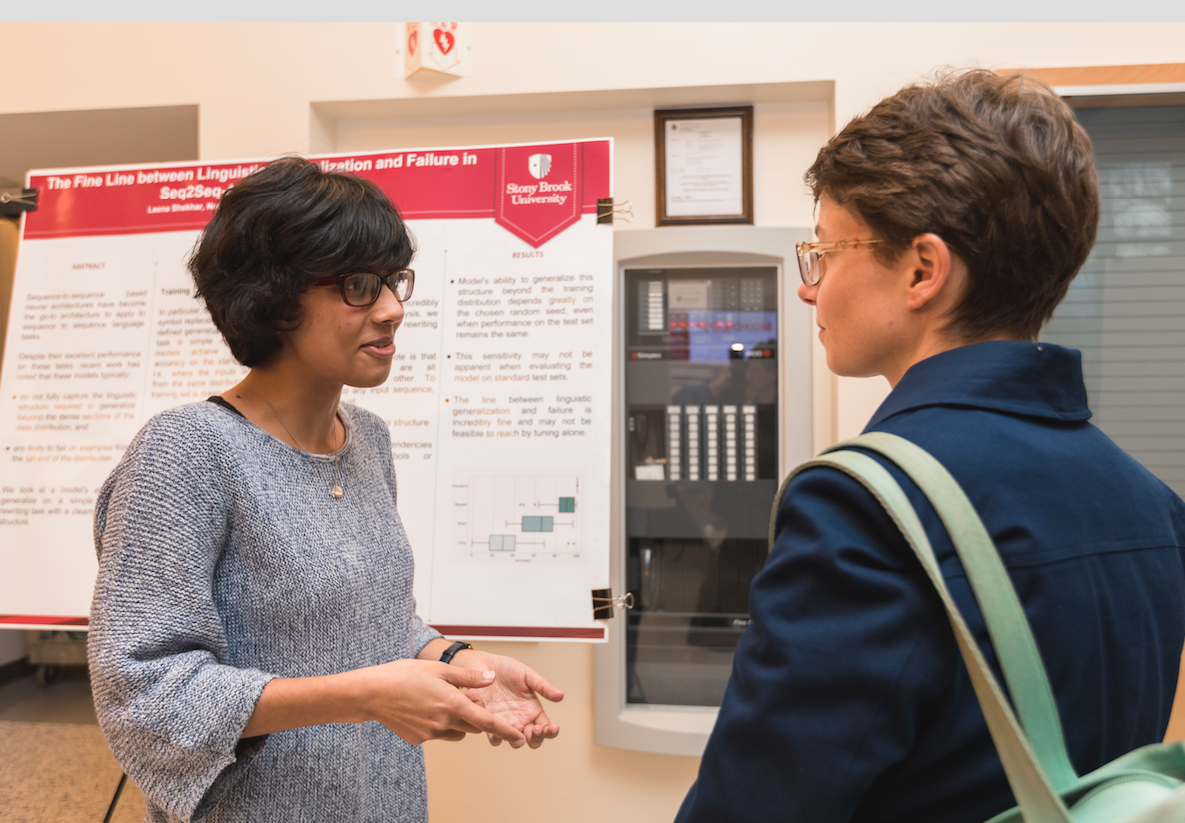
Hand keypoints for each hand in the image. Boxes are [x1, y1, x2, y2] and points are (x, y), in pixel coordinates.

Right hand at [351, 658, 526, 746]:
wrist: (373, 693)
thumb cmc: (404, 675)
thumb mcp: (439, 669)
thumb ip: (468, 677)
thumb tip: (491, 678)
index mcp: (452, 704)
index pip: (486, 721)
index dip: (504, 730)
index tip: (519, 737)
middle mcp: (443, 722)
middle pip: (472, 726)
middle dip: (474, 716)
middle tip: (463, 698)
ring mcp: (430, 733)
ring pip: (456, 732)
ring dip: (457, 722)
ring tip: (440, 701)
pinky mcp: (419, 739)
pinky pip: (437, 734)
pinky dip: (438, 724)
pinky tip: (423, 709)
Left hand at [453, 649, 563, 748]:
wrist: (481, 664)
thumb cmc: (504, 668)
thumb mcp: (526, 674)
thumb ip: (542, 686)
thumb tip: (561, 696)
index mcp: (532, 710)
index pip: (545, 727)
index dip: (551, 731)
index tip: (551, 727)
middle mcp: (520, 719)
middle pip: (532, 740)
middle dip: (536, 739)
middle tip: (535, 729)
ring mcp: (504, 723)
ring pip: (514, 742)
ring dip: (516, 739)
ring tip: (516, 726)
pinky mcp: (488, 722)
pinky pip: (494, 737)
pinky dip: (496, 737)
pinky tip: (496, 729)